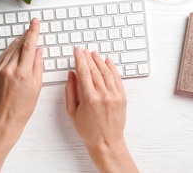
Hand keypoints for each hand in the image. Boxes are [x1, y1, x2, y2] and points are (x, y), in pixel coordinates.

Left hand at [0, 17, 42, 134]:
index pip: (29, 46)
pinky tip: (14, 47)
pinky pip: (3, 56)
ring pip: (10, 49)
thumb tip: (39, 51)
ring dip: (18, 41)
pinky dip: (10, 50)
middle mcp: (9, 69)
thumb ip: (38, 66)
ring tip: (25, 35)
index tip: (35, 22)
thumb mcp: (36, 87)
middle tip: (32, 26)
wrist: (4, 120)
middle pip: (19, 45)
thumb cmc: (22, 108)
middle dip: (27, 34)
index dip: (33, 32)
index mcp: (22, 73)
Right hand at [65, 47, 137, 171]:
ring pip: (106, 72)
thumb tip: (71, 75)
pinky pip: (117, 78)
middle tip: (84, 50)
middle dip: (88, 58)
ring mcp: (114, 95)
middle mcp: (103, 95)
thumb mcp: (72, 112)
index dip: (80, 59)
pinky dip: (113, 68)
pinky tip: (108, 61)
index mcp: (89, 98)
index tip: (77, 51)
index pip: (83, 72)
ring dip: (99, 61)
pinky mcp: (122, 97)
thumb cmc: (88, 130)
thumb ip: (70, 91)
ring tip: (94, 53)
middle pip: (94, 70)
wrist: (106, 142)